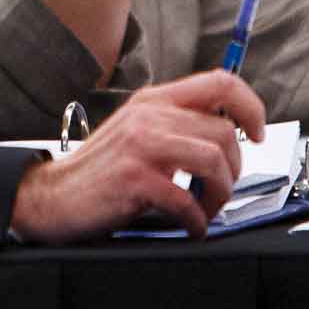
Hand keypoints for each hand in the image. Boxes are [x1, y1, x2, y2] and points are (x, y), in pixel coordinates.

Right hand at [8, 70, 266, 242]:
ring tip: (205, 209)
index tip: (255, 134)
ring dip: (219, 194)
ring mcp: (140, 145)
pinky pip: (188, 199)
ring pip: (214, 160)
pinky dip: (197, 220)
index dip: (251, 107)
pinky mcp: (134, 177)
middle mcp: (148, 116)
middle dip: (233, 169)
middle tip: (218, 189)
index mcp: (153, 100)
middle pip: (224, 131)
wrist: (53, 196)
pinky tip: (188, 225)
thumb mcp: (138, 132)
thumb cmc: (101, 171)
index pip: (221, 83)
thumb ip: (176, 124)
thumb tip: (230, 132)